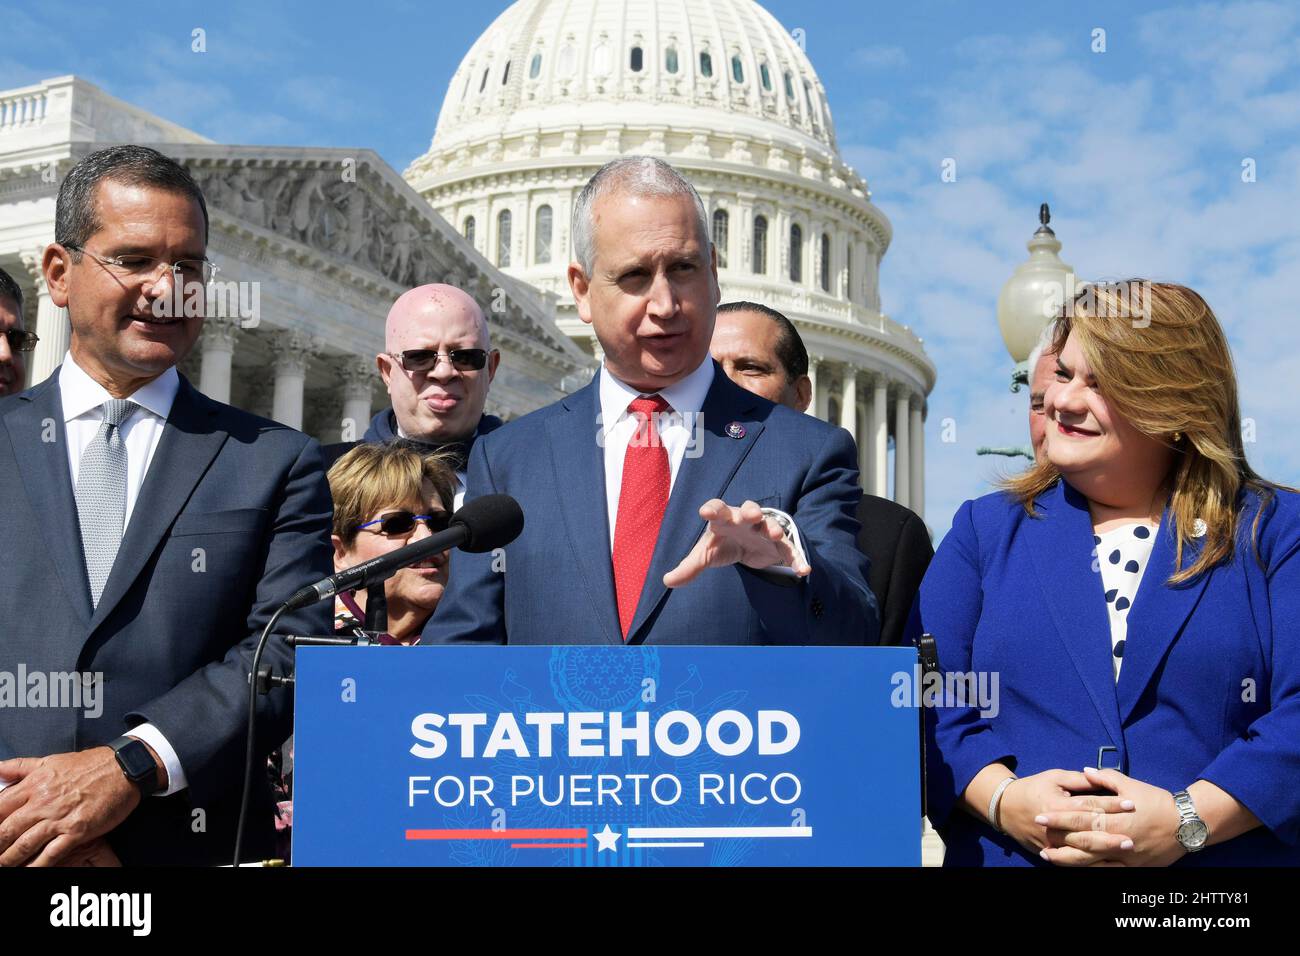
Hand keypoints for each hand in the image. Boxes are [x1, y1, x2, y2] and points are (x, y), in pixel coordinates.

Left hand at [0, 749, 141, 866]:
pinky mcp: (77, 830)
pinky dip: (36, 866)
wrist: (123, 767)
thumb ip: (20, 767)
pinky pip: (51, 854)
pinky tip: (27, 871)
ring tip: (2, 865)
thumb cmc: (90, 764)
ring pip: (23, 845)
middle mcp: (42, 802)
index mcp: (34, 784)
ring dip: (8, 859)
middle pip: (5, 831)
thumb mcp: (50, 760)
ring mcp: (59, 818)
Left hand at [663, 499, 808, 587]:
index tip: (706, 511)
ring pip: (771, 525)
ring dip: (773, 528)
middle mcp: (746, 520)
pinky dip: (798, 558)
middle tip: (752, 515)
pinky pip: (790, 550)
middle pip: (749, 509)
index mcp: (724, 518)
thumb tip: (667, 581)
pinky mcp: (779, 546)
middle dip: (751, 511)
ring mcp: (764, 531)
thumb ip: (690, 567)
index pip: (717, 508)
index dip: (713, 509)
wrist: (749, 544)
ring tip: (776, 535)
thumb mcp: (706, 554)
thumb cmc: (723, 542)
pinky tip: (804, 570)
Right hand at [997, 769, 1133, 858]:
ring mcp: (1051, 842)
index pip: (1087, 805)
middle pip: (1086, 832)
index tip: (1131, 804)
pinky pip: (1072, 862)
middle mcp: (1054, 826)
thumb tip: (1100, 778)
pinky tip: (1108, 864)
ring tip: (1123, 852)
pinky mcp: (1050, 853)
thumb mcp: (1053, 777)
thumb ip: (1078, 780)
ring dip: (1103, 853)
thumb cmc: (1033, 788)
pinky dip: (1091, 865)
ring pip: (1080, 851)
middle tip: (1132, 838)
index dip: (1110, 804)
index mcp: (1056, 804)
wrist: (1004, 807)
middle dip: (1110, 836)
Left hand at [1035, 768, 1185, 867]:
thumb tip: (1085, 771)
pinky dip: (1090, 870)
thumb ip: (1106, 779)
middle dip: (1058, 839)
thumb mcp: (1132, 785)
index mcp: (1116, 818)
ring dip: (1068, 859)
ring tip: (1048, 856)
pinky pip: (1108, 871)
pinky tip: (1074, 868)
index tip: (1041, 816)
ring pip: (1092, 861)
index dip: (1059, 818)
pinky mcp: (1134, 866)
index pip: (1081, 818)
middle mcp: (1119, 839)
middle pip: (1082, 841)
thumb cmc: (1158, 801)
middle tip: (1038, 835)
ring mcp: (1127, 856)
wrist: (1188, 825)